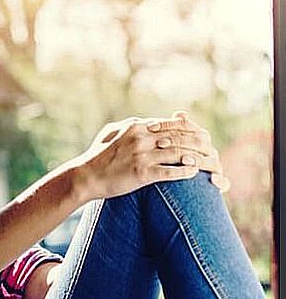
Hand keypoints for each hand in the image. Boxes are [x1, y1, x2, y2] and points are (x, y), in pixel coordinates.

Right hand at [80, 112, 224, 198]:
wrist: (85, 176)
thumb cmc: (97, 156)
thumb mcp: (112, 132)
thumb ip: (131, 125)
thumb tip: (145, 121)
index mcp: (137, 126)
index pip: (172, 124)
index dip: (192, 129)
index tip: (204, 135)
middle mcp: (142, 138)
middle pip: (181, 138)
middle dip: (201, 143)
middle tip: (214, 150)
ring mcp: (142, 156)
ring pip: (180, 154)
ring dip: (199, 158)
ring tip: (211, 163)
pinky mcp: (142, 174)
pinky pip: (171, 172)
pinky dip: (186, 172)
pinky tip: (195, 174)